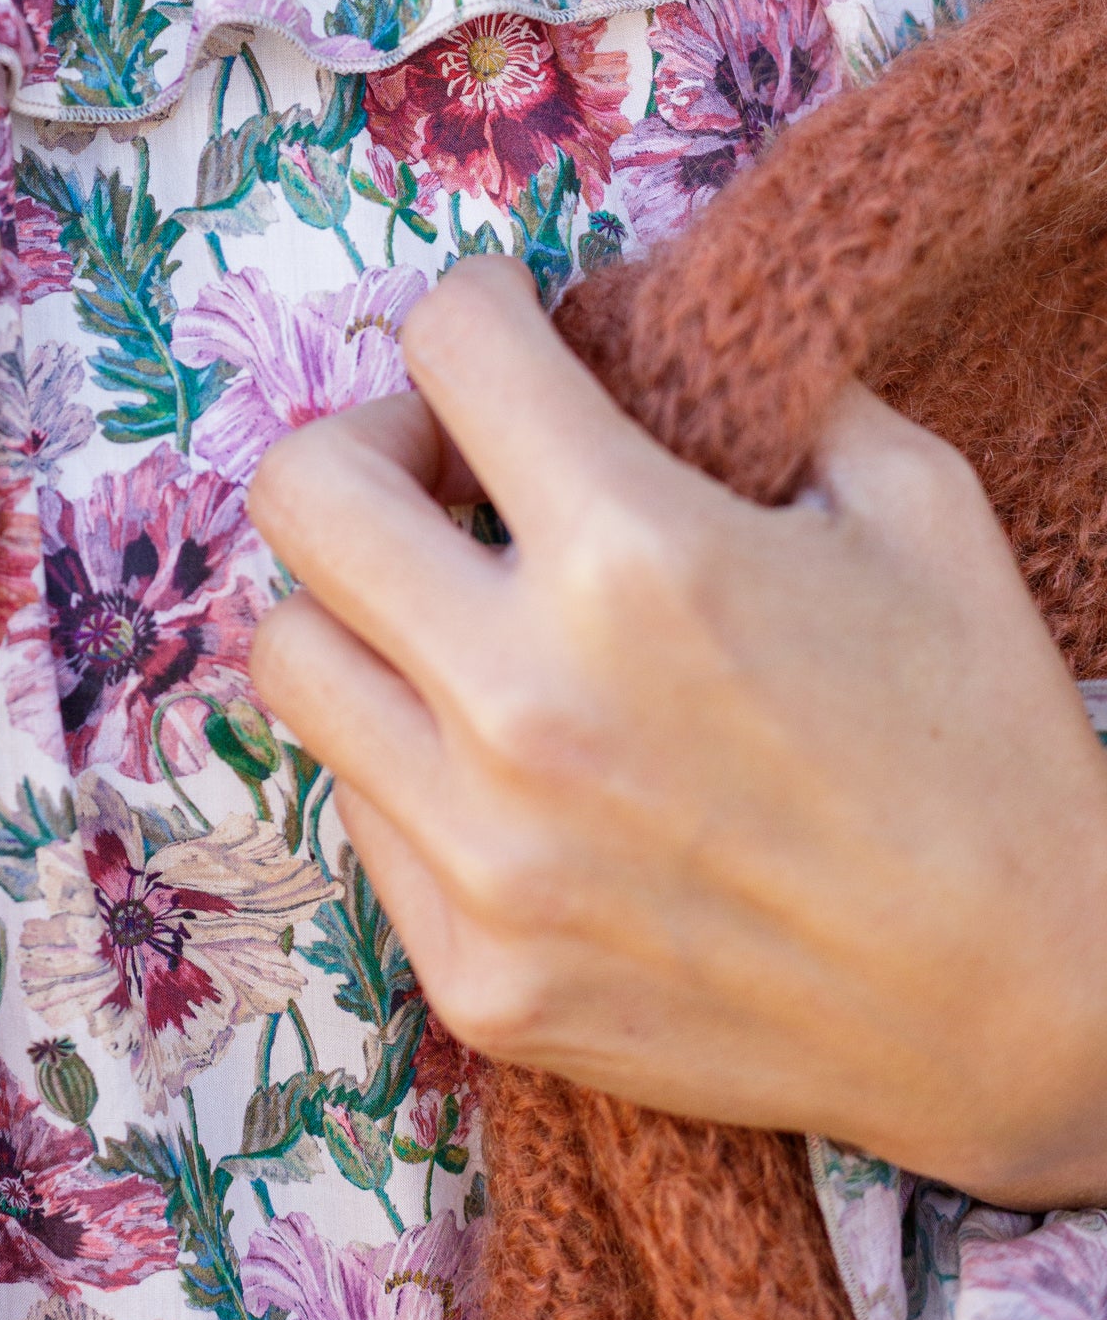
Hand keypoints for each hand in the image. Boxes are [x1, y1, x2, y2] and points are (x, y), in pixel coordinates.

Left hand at [249, 253, 1106, 1206]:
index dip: (481, 304)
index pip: (447, 343)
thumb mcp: (912, 502)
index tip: (509, 329)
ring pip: (291, 652)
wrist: (1028, 1015)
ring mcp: (483, 855)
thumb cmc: (981, 741)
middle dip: (376, 439)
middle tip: (453, 465)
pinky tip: (508, 753)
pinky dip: (407, 752)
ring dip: (365, 604)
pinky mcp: (474, 973)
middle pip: (303, 490)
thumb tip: (629, 323)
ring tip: (460, 612)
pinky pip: (355, 805)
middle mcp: (524, 702)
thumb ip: (754, 389)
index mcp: (638, 559)